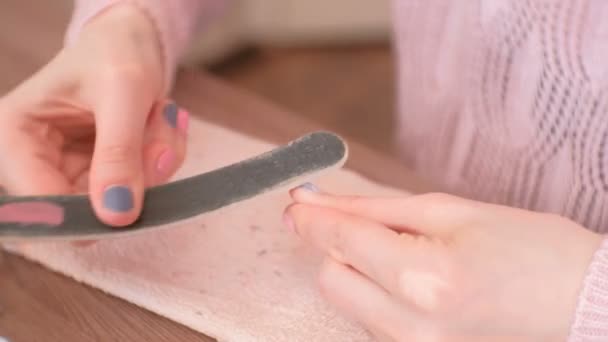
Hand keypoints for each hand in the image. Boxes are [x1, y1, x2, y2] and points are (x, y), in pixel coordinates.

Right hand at [0, 4, 187, 225]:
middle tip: (159, 134)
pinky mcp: (103, 175)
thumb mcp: (122, 93)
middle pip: (89, 207)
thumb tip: (116, 215)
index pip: (40, 202)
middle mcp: (37, 162)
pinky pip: (143, 188)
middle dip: (137, 175)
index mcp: (15, 137)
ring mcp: (73, 172)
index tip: (131, 206)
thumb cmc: (115, 54)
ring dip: (156, 163)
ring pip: (124, 200)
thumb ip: (119, 152)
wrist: (132, 43)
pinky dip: (162, 160)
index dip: (88, 213)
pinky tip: (160, 126)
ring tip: (159, 116)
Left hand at [284, 186, 602, 340]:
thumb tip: (319, 202)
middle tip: (372, 226)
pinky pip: (372, 321)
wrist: (581, 303)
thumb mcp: (452, 212)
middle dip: (340, 246)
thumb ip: (375, 210)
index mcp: (426, 280)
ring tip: (411, 254)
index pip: (343, 241)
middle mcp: (413, 327)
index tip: (297, 201)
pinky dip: (378, 293)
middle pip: (332, 278)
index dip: (313, 217)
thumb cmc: (530, 248)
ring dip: (361, 271)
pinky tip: (414, 280)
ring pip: (349, 302)